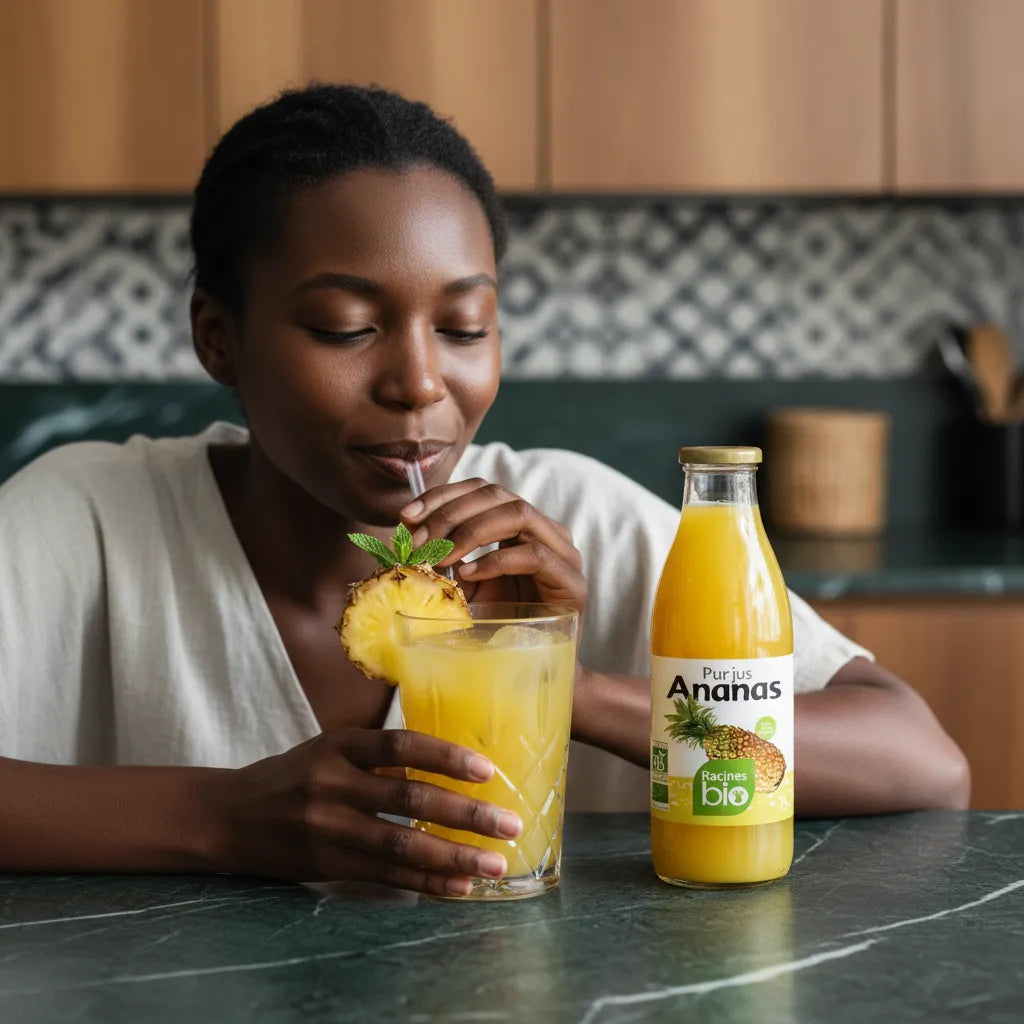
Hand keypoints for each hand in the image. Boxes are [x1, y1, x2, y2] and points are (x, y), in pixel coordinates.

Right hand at [206, 728, 522, 895]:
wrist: (228, 816)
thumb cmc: (292, 776)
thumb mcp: (330, 750)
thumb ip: (379, 756)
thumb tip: (448, 764)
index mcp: (339, 746)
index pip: (400, 745)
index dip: (444, 756)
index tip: (486, 770)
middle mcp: (334, 784)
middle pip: (409, 799)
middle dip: (465, 814)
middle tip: (509, 823)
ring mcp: (328, 828)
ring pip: (402, 846)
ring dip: (453, 857)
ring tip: (494, 865)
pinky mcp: (326, 865)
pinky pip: (385, 877)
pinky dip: (425, 883)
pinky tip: (457, 887)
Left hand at [400, 479, 586, 614]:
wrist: (534, 669)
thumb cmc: (498, 624)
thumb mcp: (464, 583)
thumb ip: (445, 557)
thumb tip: (406, 534)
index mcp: (521, 523)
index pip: (481, 489)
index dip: (443, 495)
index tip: (407, 516)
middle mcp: (546, 529)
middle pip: (497, 495)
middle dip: (451, 514)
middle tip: (419, 542)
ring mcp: (563, 552)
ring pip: (519, 514)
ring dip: (471, 532)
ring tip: (442, 557)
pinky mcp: (571, 580)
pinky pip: (534, 555)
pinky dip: (496, 560)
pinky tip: (469, 575)